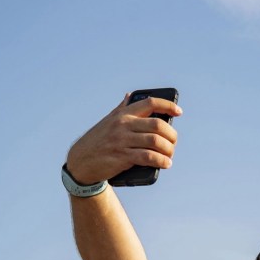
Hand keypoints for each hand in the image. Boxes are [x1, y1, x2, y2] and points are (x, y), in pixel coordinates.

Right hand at [66, 94, 182, 184]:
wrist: (81, 161)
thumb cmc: (98, 140)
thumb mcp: (108, 120)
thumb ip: (121, 108)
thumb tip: (130, 95)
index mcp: (123, 114)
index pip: (149, 103)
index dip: (167, 105)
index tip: (178, 112)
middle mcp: (123, 125)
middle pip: (157, 125)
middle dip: (171, 135)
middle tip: (173, 143)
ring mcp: (122, 141)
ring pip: (155, 141)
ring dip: (168, 149)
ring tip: (170, 155)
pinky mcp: (122, 157)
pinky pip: (148, 157)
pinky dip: (161, 161)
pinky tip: (166, 164)